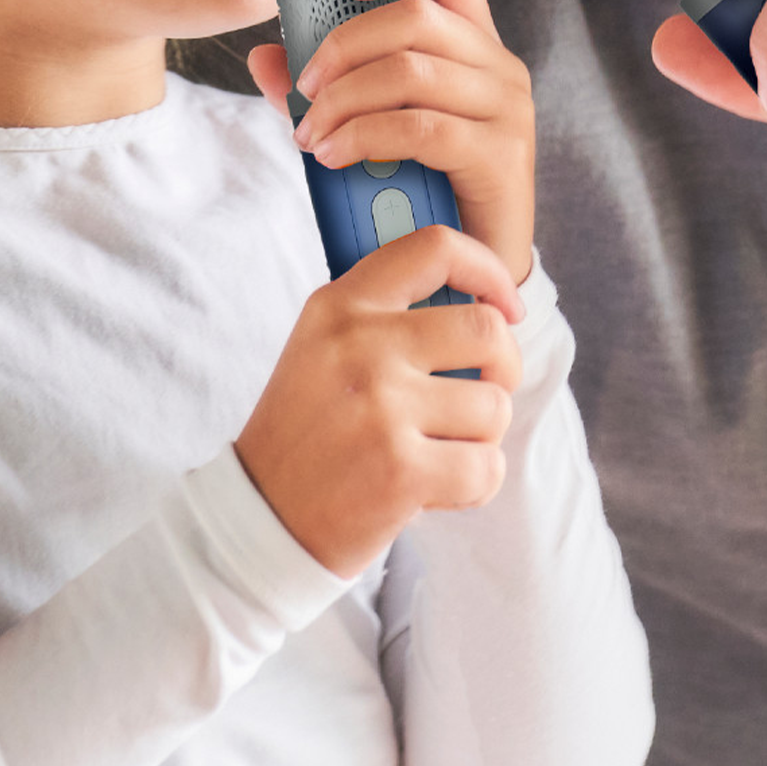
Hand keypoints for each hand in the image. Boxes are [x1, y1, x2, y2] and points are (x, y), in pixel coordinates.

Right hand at [235, 225, 523, 577]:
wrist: (261, 517)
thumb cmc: (309, 429)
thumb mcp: (322, 344)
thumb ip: (385, 311)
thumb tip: (479, 296)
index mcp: (341, 305)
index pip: (435, 248)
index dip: (486, 269)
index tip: (505, 305)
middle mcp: (361, 346)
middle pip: (487, 329)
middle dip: (504, 366)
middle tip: (485, 389)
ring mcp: (381, 408)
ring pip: (495, 406)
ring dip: (483, 436)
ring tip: (441, 449)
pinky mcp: (401, 471)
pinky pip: (488, 466)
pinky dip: (477, 483)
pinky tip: (439, 487)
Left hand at [247, 0, 535, 284]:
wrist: (472, 273)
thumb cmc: (421, 192)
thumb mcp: (368, 128)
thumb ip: (323, 90)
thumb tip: (264, 55)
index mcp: (474, 46)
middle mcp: (500, 67)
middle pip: (416, 17)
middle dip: (343, 45)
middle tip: (303, 88)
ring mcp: (508, 110)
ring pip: (411, 71)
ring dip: (344, 99)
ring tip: (310, 135)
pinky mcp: (502, 155)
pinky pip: (421, 127)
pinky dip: (365, 136)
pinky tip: (333, 157)